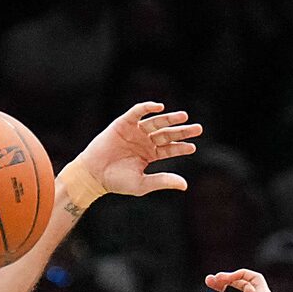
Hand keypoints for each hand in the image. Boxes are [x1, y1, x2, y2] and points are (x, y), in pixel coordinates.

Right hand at [70, 101, 198, 199]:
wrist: (94, 174)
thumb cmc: (117, 181)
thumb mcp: (143, 183)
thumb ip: (163, 181)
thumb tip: (185, 185)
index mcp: (149, 155)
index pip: (169, 149)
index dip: (181, 147)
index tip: (193, 147)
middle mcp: (144, 141)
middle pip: (167, 134)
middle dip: (182, 131)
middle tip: (198, 128)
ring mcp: (134, 132)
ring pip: (155, 122)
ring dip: (169, 118)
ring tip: (184, 117)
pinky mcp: (123, 123)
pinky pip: (137, 113)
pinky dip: (147, 108)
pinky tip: (159, 107)